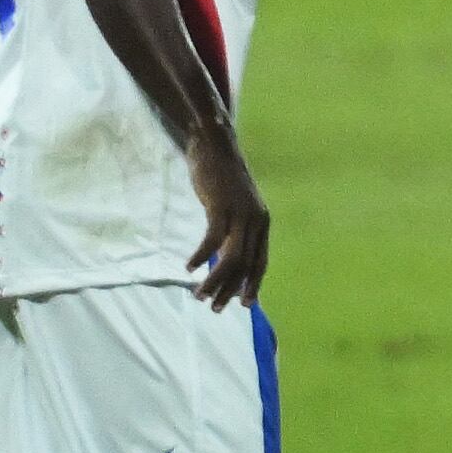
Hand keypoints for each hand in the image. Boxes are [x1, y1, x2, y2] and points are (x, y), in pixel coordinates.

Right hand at [185, 126, 271, 308]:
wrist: (215, 145)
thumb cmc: (221, 178)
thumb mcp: (234, 207)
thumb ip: (235, 230)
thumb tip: (227, 258)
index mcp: (262, 222)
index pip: (261, 262)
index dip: (253, 285)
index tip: (245, 305)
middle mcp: (256, 220)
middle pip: (246, 266)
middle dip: (230, 290)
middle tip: (214, 308)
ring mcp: (240, 214)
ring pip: (231, 258)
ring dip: (214, 281)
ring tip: (198, 295)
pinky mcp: (221, 207)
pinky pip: (212, 241)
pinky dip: (201, 256)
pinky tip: (189, 267)